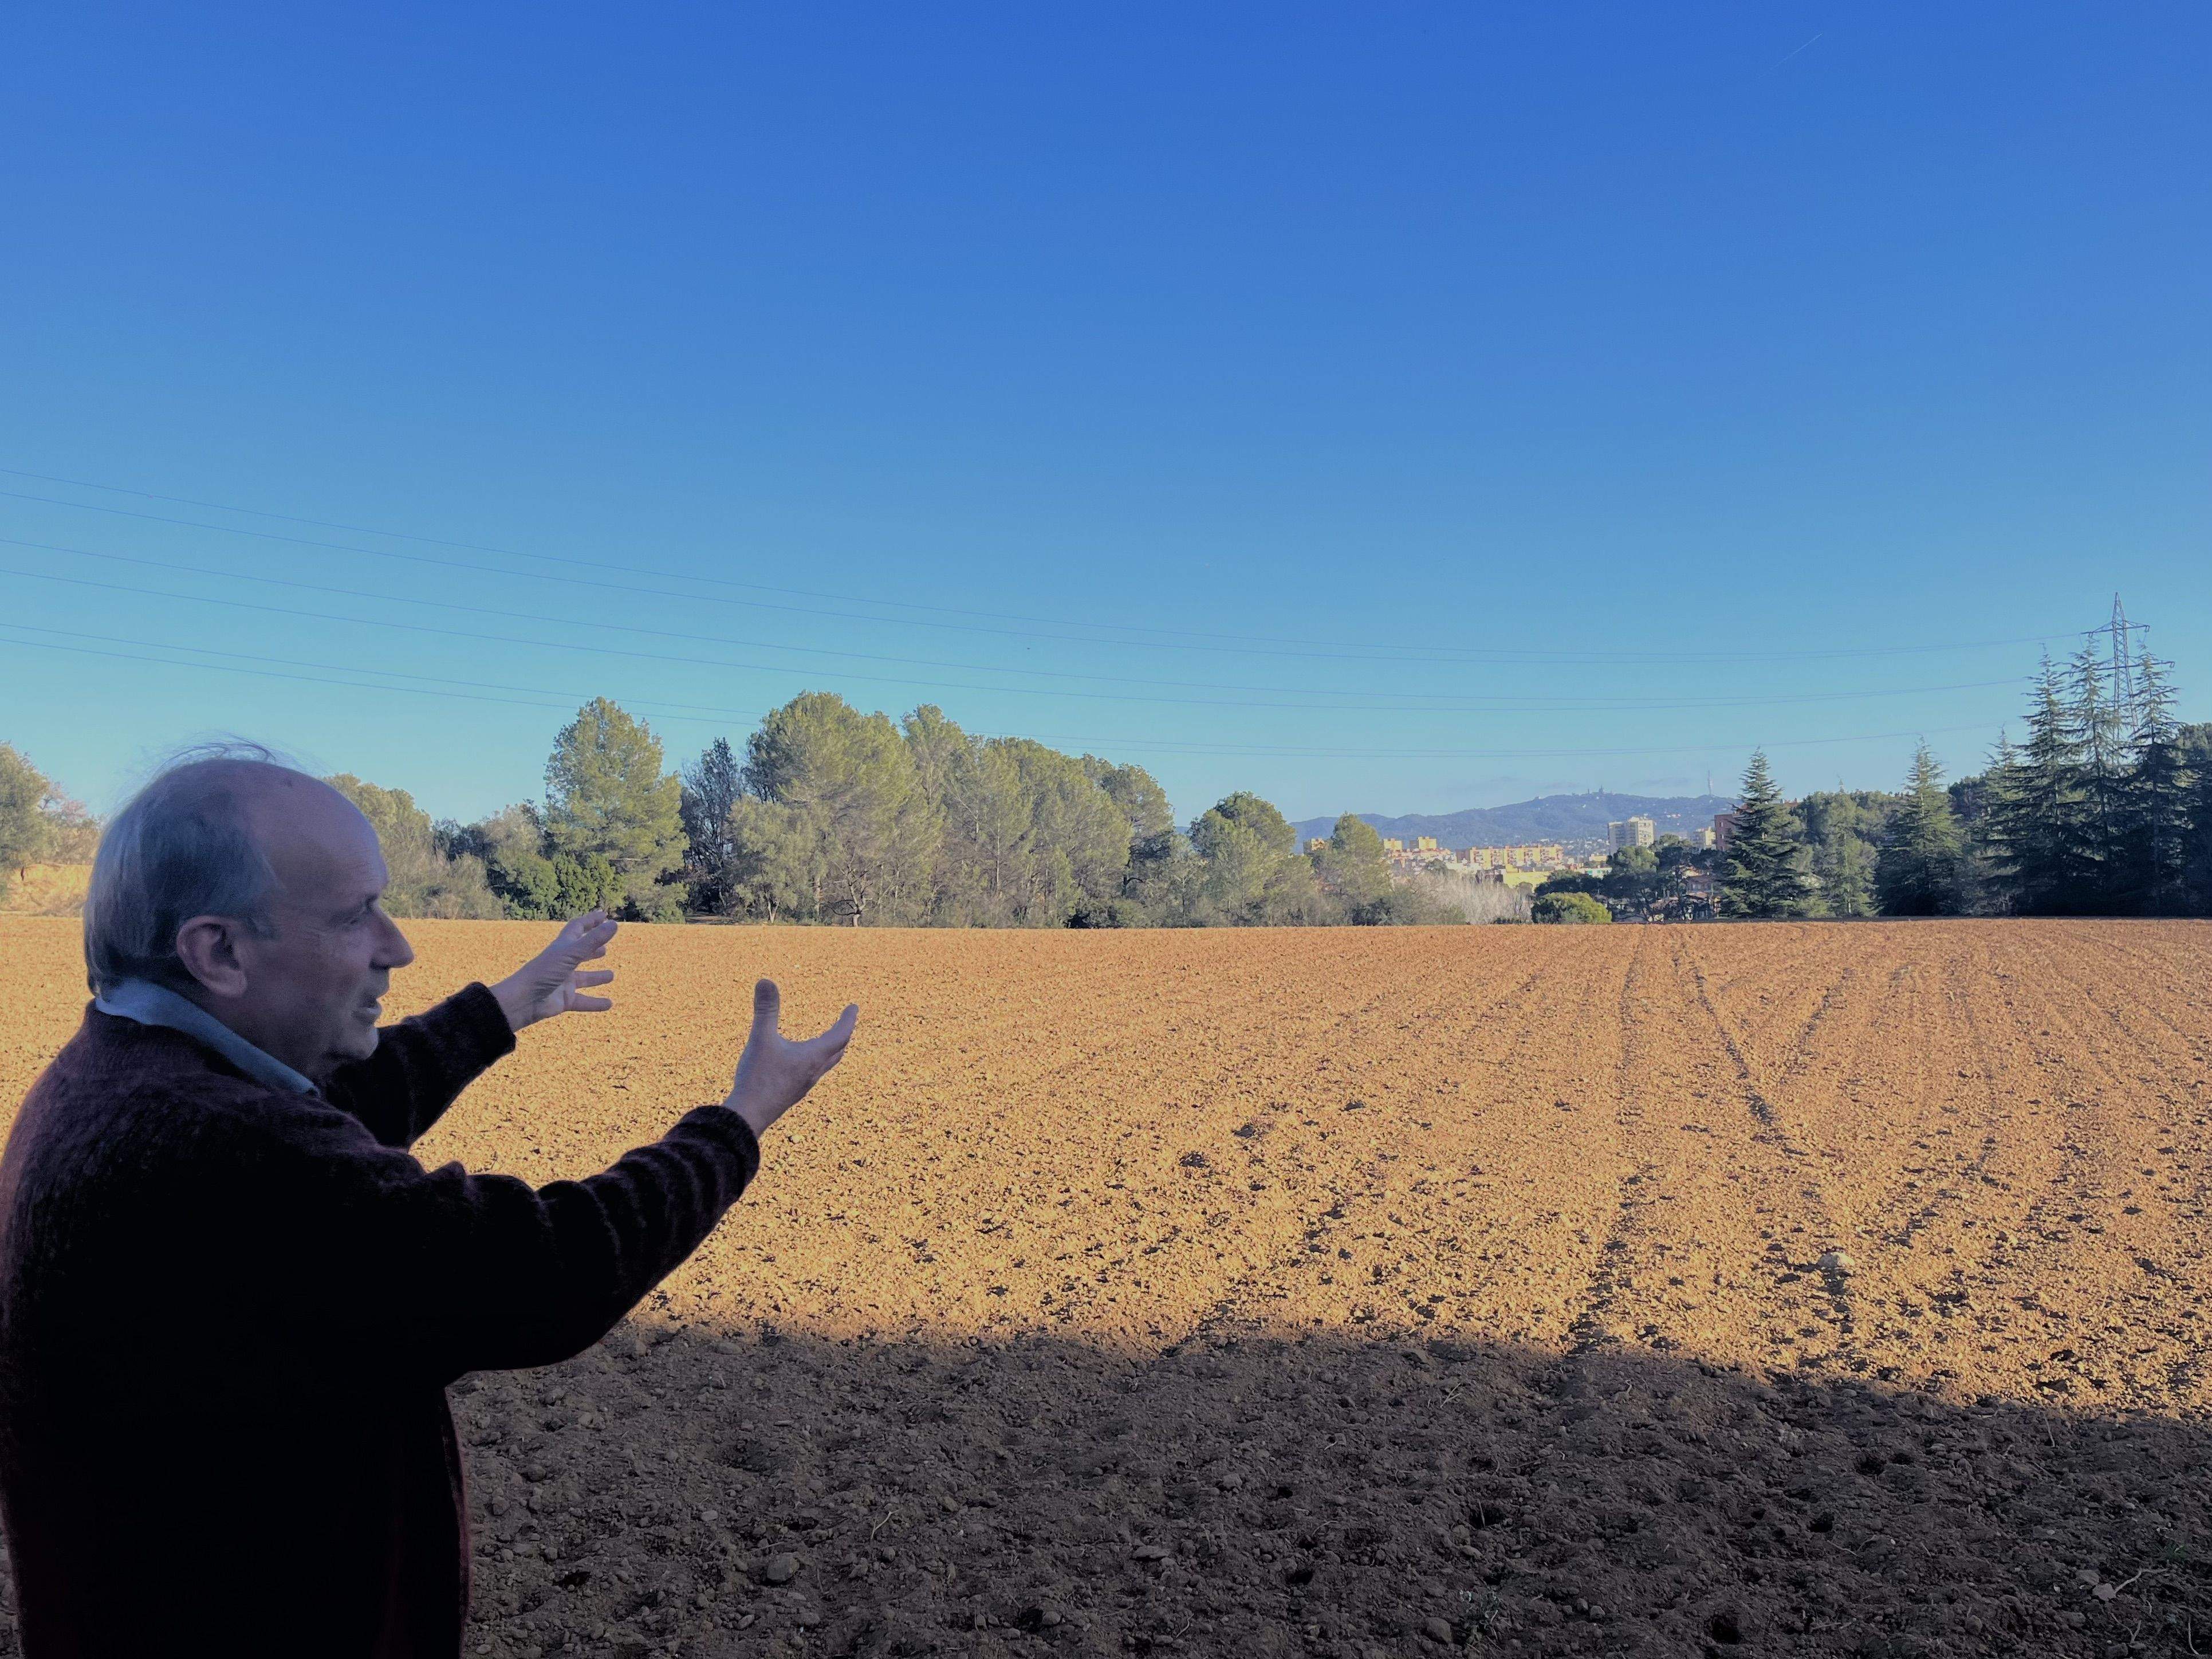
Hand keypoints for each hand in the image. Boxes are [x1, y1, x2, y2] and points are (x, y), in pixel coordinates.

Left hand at [490, 910, 618, 1033]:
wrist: (524, 1000)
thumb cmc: (545, 972)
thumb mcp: (571, 953)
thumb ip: (593, 940)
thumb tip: (614, 924)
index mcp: (562, 947)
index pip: (577, 928)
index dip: (590, 921)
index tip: (604, 915)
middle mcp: (563, 963)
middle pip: (580, 953)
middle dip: (592, 949)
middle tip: (605, 948)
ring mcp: (563, 982)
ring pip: (583, 978)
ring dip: (596, 977)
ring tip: (611, 975)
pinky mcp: (564, 999)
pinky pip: (583, 1001)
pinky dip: (596, 1003)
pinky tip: (609, 1004)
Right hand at [726, 979, 857, 1139]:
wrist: (747, 1117)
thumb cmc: (757, 1078)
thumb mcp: (760, 1039)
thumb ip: (765, 1010)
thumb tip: (766, 980)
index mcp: (813, 1057)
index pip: (840, 1035)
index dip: (848, 1019)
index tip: (854, 1007)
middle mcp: (813, 1072)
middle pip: (838, 1051)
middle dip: (844, 1034)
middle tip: (846, 1021)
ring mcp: (803, 1085)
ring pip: (826, 1064)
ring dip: (831, 1049)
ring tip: (828, 1039)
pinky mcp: (792, 1093)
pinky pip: (812, 1073)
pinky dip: (815, 1060)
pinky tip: (799, 1061)